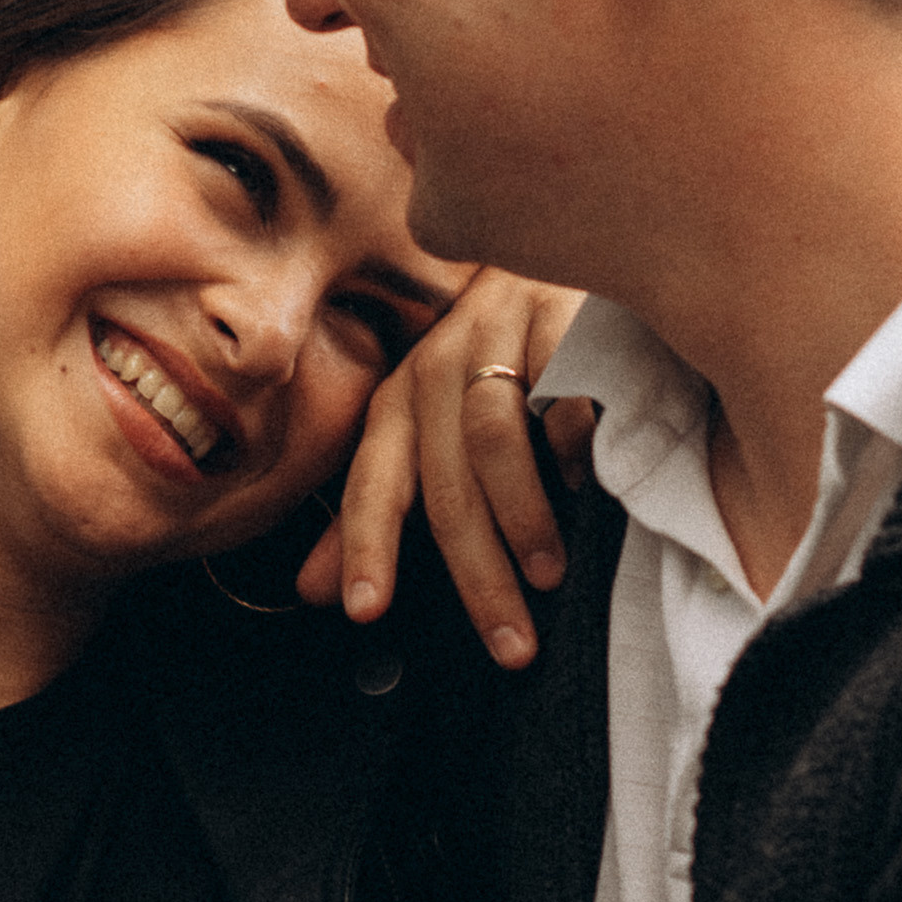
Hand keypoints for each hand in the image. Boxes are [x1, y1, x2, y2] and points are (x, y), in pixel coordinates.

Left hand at [299, 272, 593, 664]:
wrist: (567, 260)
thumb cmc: (504, 370)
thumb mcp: (435, 438)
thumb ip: (381, 511)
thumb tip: (312, 592)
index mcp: (401, 398)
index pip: (373, 480)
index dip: (365, 546)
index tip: (366, 610)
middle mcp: (440, 363)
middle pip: (444, 481)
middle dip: (475, 573)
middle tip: (509, 642)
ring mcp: (501, 334)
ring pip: (493, 440)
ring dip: (520, 519)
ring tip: (548, 575)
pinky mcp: (564, 315)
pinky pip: (562, 393)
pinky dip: (572, 450)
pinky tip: (588, 488)